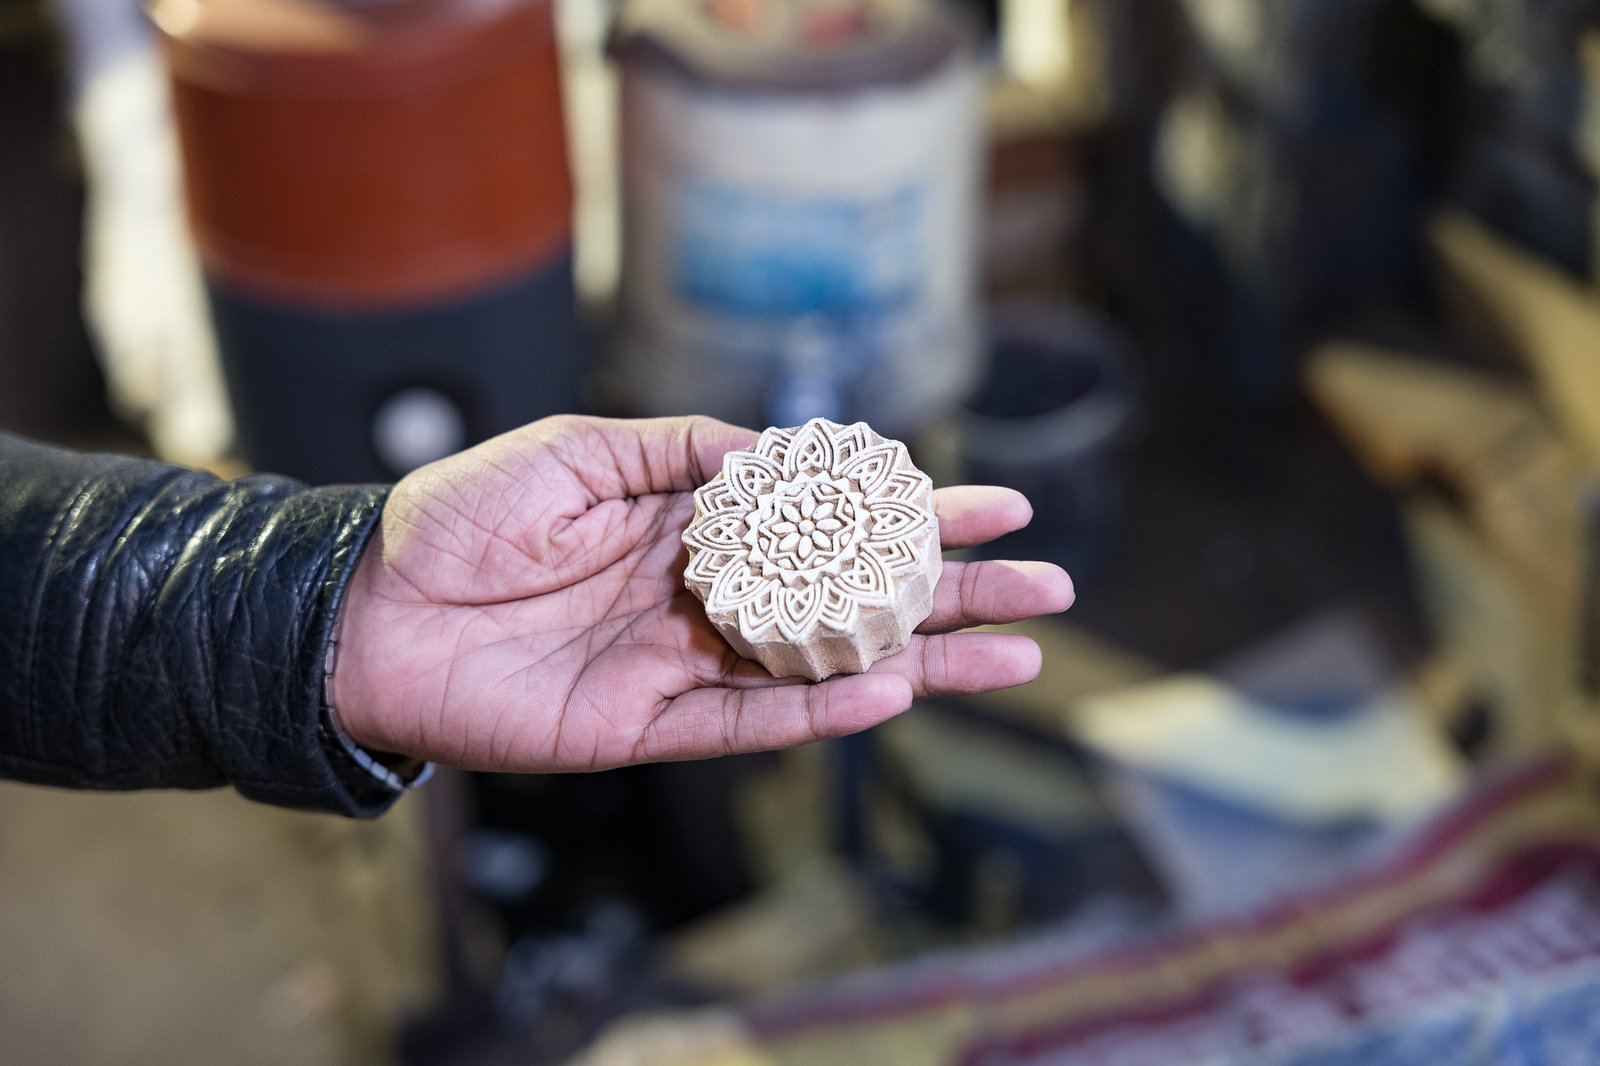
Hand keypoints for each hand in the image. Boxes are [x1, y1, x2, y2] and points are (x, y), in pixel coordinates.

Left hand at [332, 415, 1073, 771]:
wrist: (365, 607)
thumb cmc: (461, 516)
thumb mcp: (578, 448)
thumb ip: (682, 450)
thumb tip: (782, 453)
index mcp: (696, 525)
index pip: (831, 522)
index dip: (916, 514)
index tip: (1002, 506)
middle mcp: (707, 596)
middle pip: (853, 599)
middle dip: (952, 593)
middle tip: (1046, 591)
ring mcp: (682, 664)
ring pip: (825, 669)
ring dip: (920, 661)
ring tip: (1011, 657)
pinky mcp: (644, 726)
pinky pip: (748, 725)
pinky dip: (819, 713)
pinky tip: (891, 690)